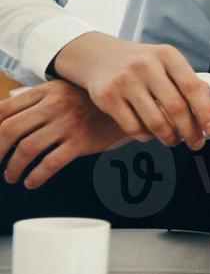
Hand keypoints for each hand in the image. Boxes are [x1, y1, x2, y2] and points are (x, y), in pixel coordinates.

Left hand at [0, 80, 135, 187]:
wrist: (133, 105)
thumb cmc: (94, 102)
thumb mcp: (65, 90)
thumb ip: (37, 100)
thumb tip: (5, 118)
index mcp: (47, 91)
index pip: (5, 109)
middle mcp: (55, 105)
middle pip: (10, 130)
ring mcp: (69, 123)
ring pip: (27, 149)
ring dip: (13, 167)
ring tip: (11, 176)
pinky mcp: (82, 141)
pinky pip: (50, 163)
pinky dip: (36, 176)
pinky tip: (32, 182)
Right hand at [53, 33, 209, 147]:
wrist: (99, 56)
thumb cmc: (143, 64)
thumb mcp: (167, 63)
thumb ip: (188, 83)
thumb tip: (209, 114)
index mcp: (167, 56)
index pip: (193, 87)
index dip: (206, 111)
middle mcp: (146, 66)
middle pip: (176, 108)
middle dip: (190, 131)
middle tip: (196, 143)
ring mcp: (125, 81)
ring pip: (155, 122)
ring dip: (169, 137)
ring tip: (174, 140)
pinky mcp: (107, 97)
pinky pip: (133, 127)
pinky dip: (146, 136)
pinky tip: (151, 135)